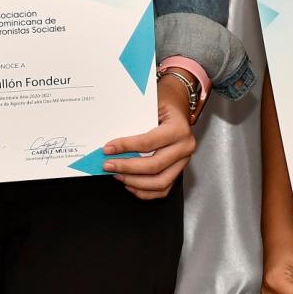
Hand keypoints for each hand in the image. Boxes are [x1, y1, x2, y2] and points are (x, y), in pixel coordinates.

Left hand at [100, 80, 198, 199]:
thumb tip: (110, 139)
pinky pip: (163, 189)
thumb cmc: (163, 102)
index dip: (126, 147)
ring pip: (160, 182)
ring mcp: (184, 161)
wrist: (178, 106)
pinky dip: (145, 191)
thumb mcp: (150, 103)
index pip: (148, 142)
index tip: (107, 149)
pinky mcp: (179, 170)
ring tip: (117, 175)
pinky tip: (129, 184)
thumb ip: (134, 119)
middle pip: (154, 166)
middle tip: (108, 165)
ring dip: (135, 182)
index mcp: (179, 128)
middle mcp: (185, 146)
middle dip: (127, 167)